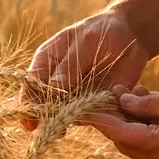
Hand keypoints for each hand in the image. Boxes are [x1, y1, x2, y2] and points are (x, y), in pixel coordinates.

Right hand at [19, 10, 151, 129]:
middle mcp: (56, 83)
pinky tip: (100, 120)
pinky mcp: (93, 104)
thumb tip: (52, 88)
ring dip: (71, 122)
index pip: (31, 86)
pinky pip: (89, 117)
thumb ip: (70, 66)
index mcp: (46, 62)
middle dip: (48, 119)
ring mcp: (73, 95)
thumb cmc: (102, 31)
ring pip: (65, 116)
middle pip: (44, 106)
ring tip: (77, 126)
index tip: (29, 121)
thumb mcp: (86, 42)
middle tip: (55, 128)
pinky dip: (93, 121)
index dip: (28, 104)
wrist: (131, 34)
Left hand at [84, 87, 158, 158]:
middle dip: (114, 119)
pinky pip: (153, 146)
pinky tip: (146, 106)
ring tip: (128, 94)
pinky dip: (145, 128)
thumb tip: (122, 102)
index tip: (83, 106)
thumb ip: (147, 103)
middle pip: (124, 142)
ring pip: (138, 144)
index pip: (117, 134)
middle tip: (107, 94)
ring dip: (130, 123)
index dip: (99, 119)